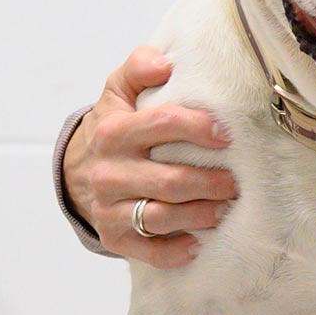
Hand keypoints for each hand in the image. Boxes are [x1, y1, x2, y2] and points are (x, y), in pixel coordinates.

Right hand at [64, 46, 237, 269]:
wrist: (79, 170)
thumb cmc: (116, 125)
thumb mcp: (119, 90)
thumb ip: (139, 67)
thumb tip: (164, 63)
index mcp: (112, 132)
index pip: (162, 124)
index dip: (199, 127)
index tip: (226, 135)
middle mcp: (108, 173)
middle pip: (169, 180)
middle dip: (209, 182)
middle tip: (236, 182)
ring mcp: (108, 208)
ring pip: (161, 217)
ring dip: (199, 215)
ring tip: (225, 208)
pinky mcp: (113, 237)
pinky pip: (148, 251)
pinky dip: (175, 251)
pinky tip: (198, 243)